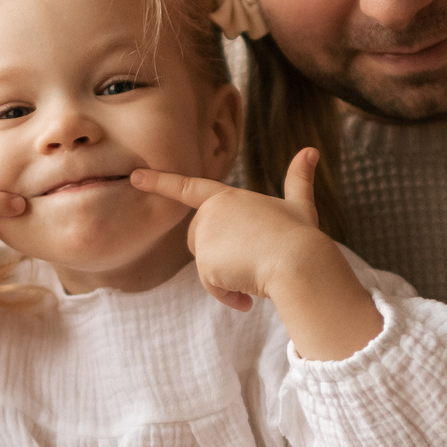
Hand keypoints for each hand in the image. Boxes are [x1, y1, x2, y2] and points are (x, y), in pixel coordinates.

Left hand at [131, 149, 381, 359]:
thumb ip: (299, 181)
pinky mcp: (205, 262)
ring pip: (206, 266)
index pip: (188, 187)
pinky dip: (230, 295)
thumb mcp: (300, 207)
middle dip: (219, 257)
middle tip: (252, 261)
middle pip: (199, 242)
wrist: (300, 262)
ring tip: (255, 274)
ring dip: (226, 277)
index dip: (160, 182)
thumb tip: (312, 151)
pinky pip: (212, 287)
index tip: (135, 177)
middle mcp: (211, 212)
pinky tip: (249, 294)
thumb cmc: (301, 236)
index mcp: (228, 196)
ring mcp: (206, 236)